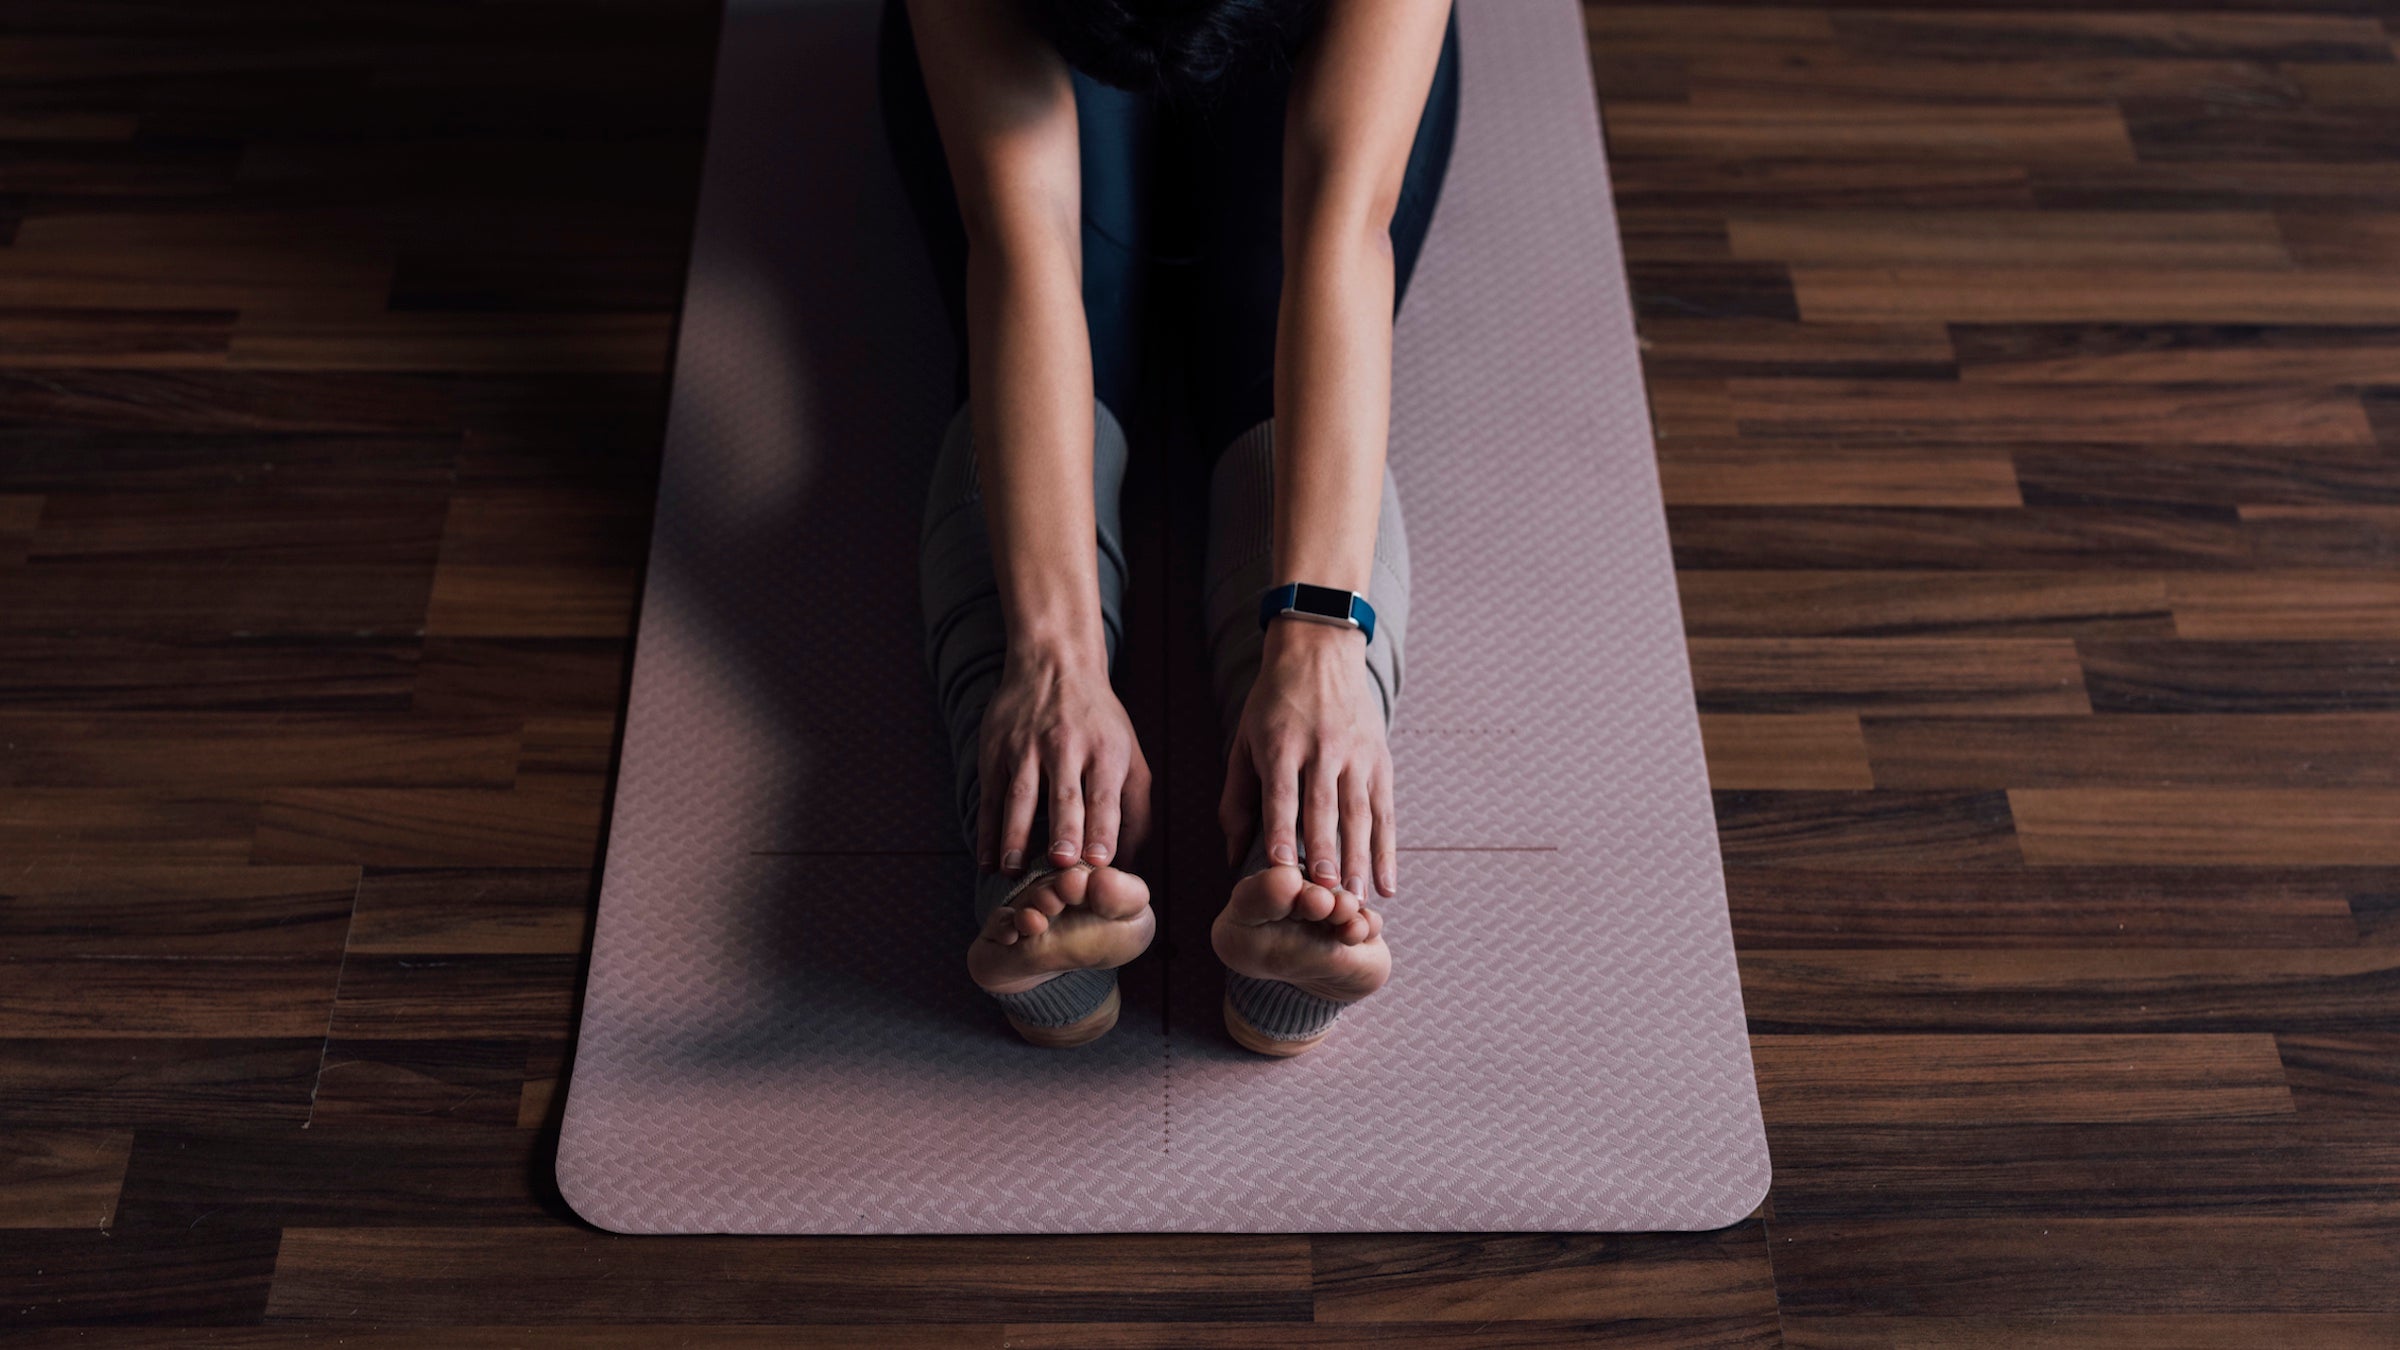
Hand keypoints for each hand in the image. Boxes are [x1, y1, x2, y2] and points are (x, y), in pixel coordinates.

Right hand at [978, 643, 1151, 875]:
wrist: (1055, 663)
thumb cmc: (1099, 724)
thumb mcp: (1130, 755)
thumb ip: (1134, 810)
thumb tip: (1127, 863)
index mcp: (1105, 751)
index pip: (1104, 795)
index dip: (1102, 828)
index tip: (1098, 859)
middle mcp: (1066, 748)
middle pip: (1064, 795)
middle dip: (1064, 830)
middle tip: (1061, 863)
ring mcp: (1027, 747)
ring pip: (1021, 796)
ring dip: (1016, 835)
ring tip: (1014, 869)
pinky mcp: (996, 750)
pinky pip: (991, 796)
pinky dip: (987, 830)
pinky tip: (987, 858)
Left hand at [1219, 620, 1396, 899]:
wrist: (1320, 651)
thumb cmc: (1272, 704)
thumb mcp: (1243, 741)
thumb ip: (1237, 798)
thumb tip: (1230, 856)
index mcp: (1281, 745)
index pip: (1282, 794)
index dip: (1281, 831)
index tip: (1282, 868)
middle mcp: (1321, 749)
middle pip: (1324, 808)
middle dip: (1325, 853)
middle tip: (1326, 895)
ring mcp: (1355, 755)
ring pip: (1359, 814)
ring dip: (1359, 859)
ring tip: (1356, 898)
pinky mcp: (1380, 760)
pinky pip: (1385, 811)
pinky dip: (1388, 850)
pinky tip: (1388, 883)